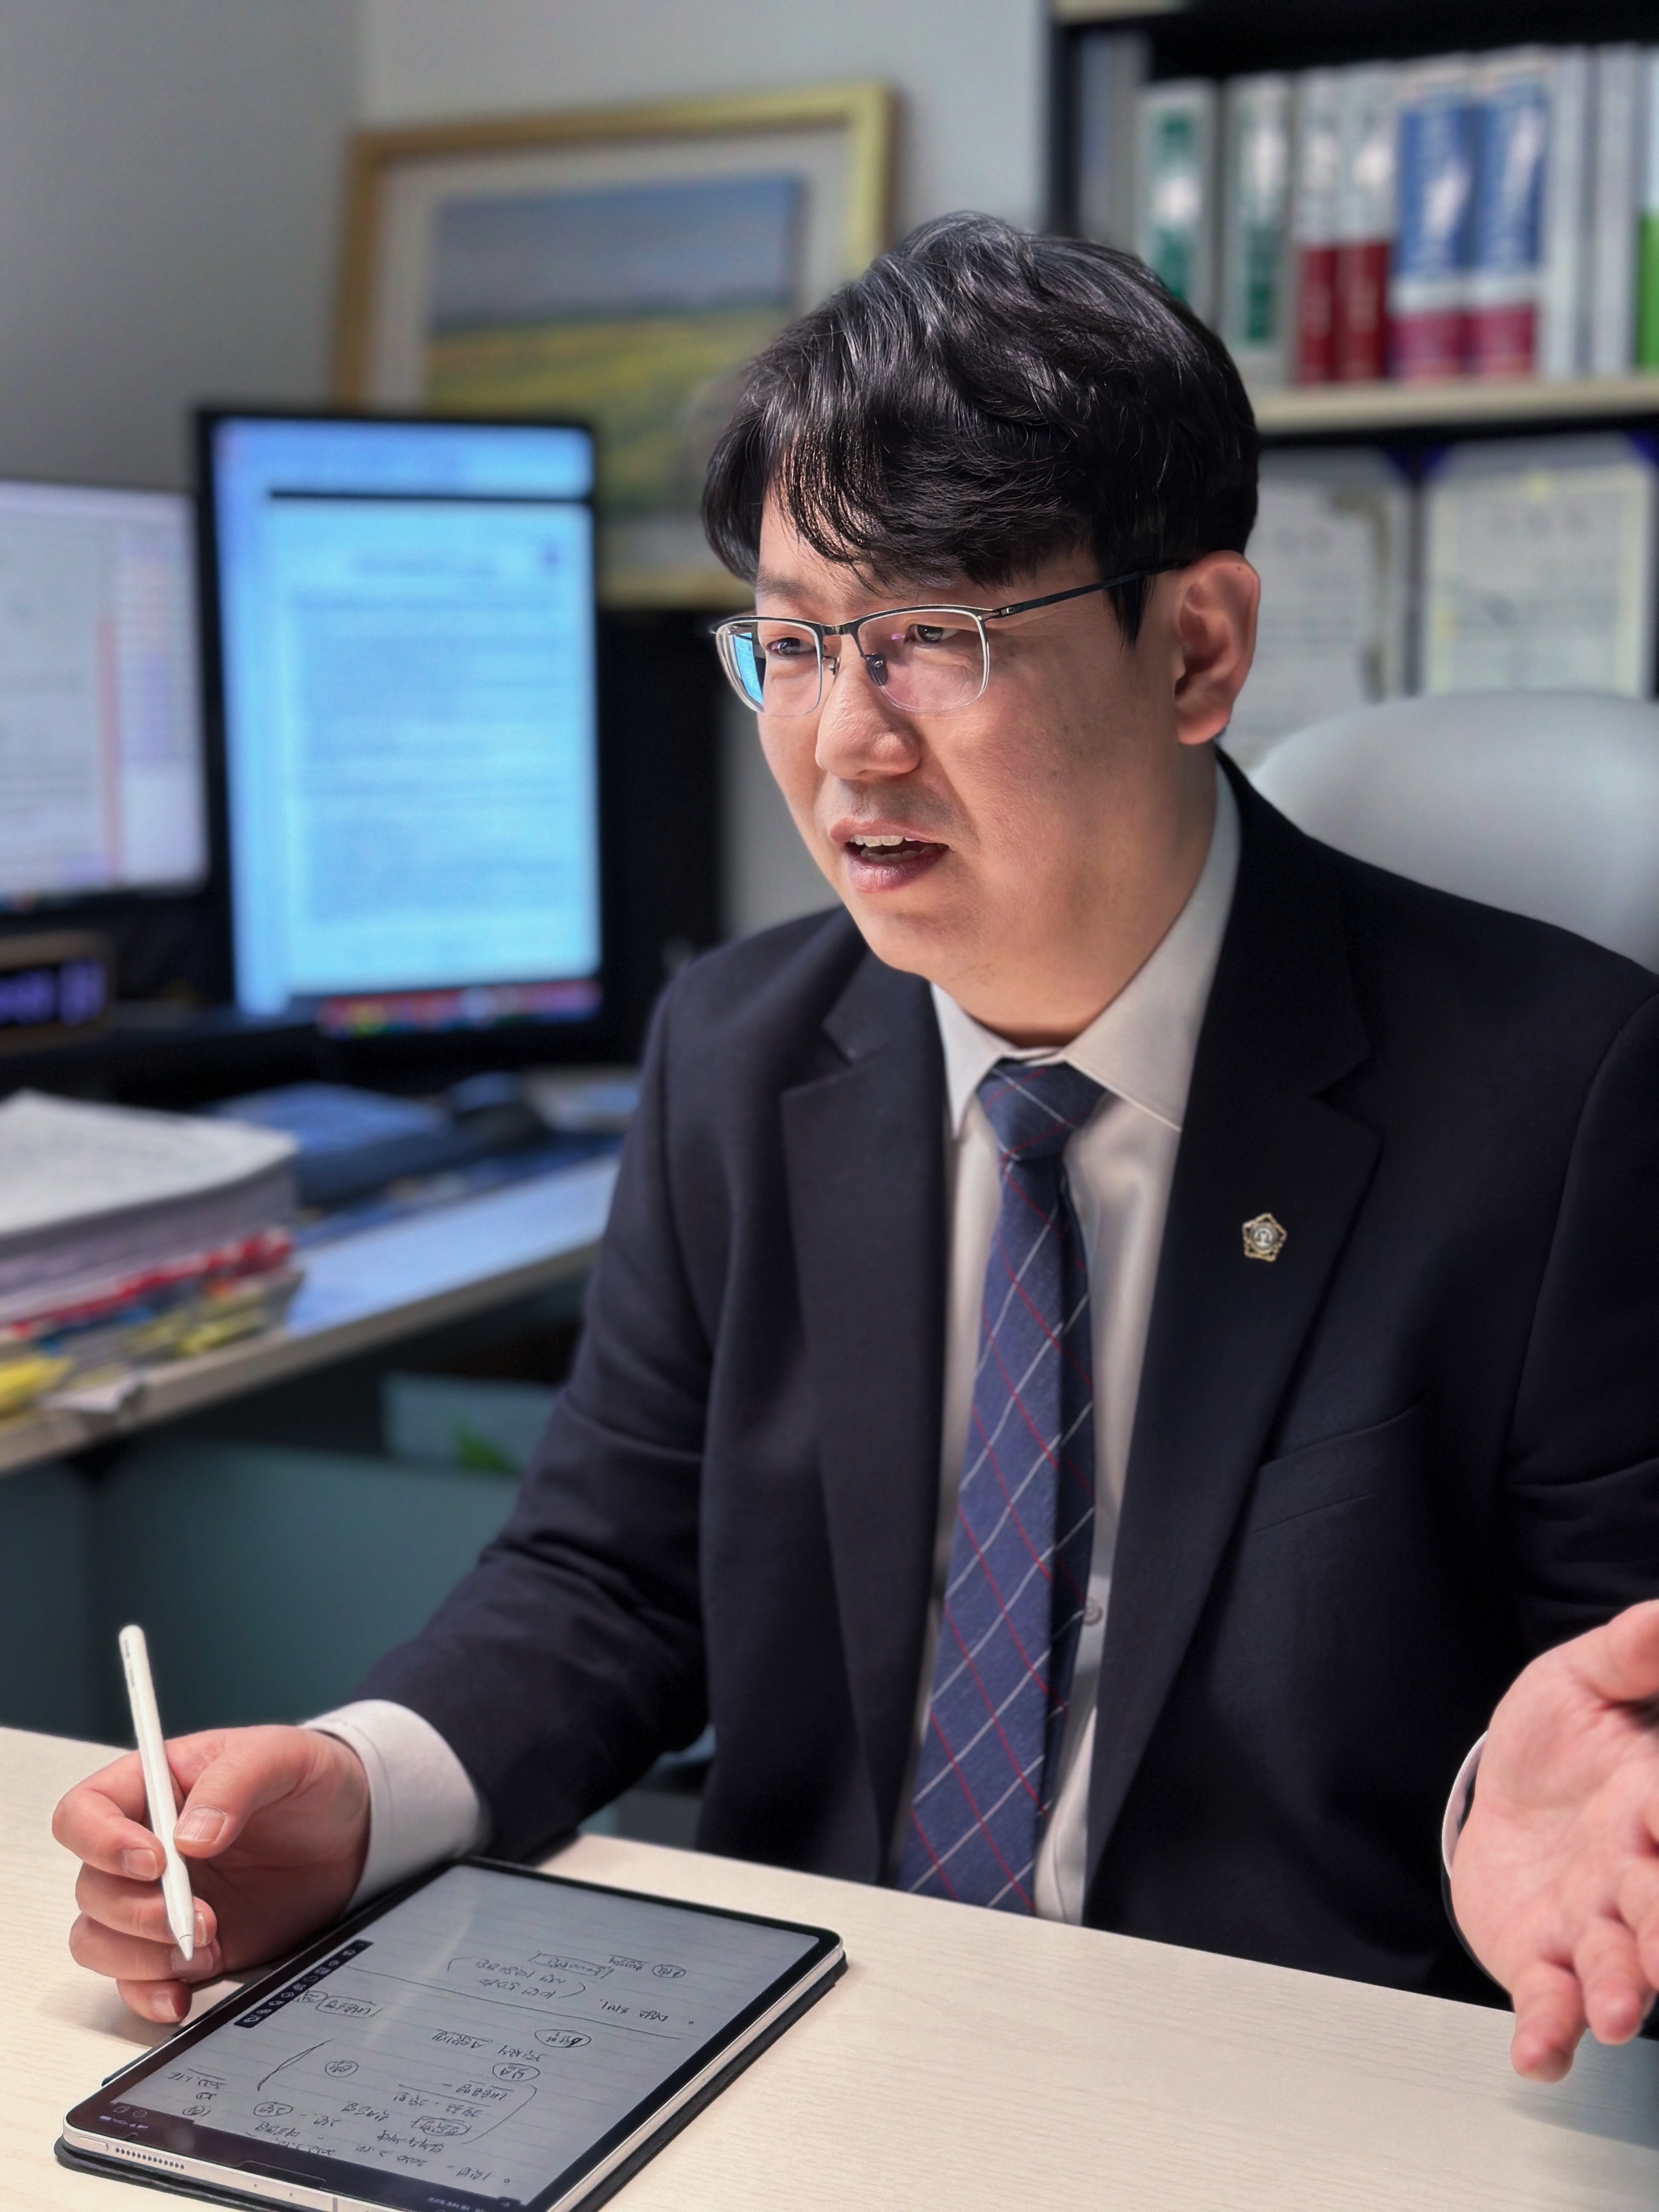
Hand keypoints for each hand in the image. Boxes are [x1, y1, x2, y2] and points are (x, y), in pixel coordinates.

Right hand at [52, 1725, 369, 2025]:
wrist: (351, 1834)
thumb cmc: (309, 1781)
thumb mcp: (283, 1756)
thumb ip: (235, 1781)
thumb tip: (191, 1836)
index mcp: (153, 1788)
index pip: (84, 1813)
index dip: (100, 1842)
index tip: (154, 1862)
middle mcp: (144, 1847)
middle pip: (91, 1887)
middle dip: (137, 1912)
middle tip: (200, 1917)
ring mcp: (158, 1900)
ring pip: (98, 1938)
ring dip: (139, 1955)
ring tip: (204, 1946)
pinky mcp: (180, 1944)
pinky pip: (133, 1979)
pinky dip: (148, 1993)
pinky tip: (181, 1994)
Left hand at [1451, 1599, 1658, 2081]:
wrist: (1503, 1788)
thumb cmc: (1559, 1736)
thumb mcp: (1586, 1677)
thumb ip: (1634, 1649)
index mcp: (1652, 1804)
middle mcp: (1634, 1875)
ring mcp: (1590, 1926)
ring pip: (1615, 1968)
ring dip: (1620, 1992)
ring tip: (1617, 2013)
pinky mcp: (1539, 1960)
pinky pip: (1548, 2004)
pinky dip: (1547, 2034)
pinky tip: (1536, 2057)